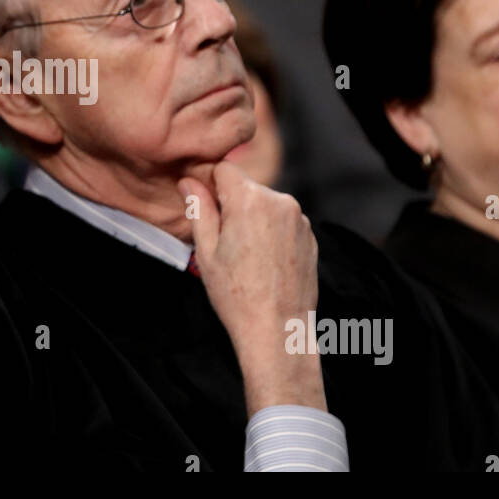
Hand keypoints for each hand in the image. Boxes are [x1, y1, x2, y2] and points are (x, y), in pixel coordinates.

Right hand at [178, 162, 324, 412]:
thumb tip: (188, 181)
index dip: (209, 183)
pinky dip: (271, 232)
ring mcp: (299, 218)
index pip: (224, 168)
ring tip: (245, 256)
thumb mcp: (206, 251)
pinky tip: (263, 262)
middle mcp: (279, 201)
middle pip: (246, 187)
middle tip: (222, 241)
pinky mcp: (310, 235)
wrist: (278, 330)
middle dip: (231, 204)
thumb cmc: (236, 295)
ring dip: (252, 218)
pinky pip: (283, 221)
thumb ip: (198, 209)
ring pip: (265, 204)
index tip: (203, 206)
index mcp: (250, 200)